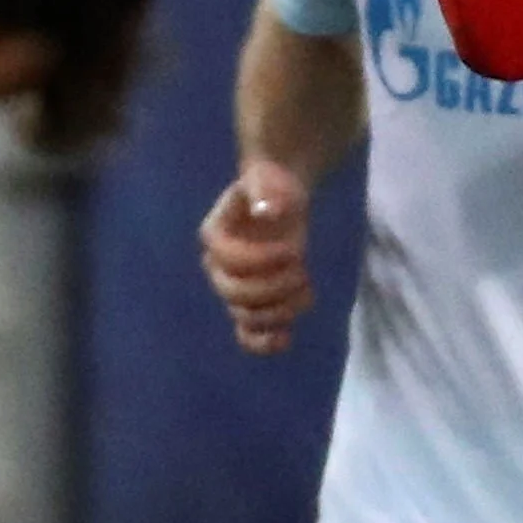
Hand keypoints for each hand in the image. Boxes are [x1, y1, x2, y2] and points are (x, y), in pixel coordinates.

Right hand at [200, 161, 315, 352]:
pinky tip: (286, 338)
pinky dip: (263, 343)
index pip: (228, 258)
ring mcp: (234, 288)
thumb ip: (266, 190)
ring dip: (279, 311)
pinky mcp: (252, 304)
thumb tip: (266, 211)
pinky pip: (247, 334)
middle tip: (302, 270)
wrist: (278, 200)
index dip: (261, 260)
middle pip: (234, 293)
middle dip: (273, 288)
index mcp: (215, 235)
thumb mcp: (270, 179)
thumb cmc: (272, 187)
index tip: (294, 249)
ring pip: (244, 316)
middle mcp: (218, 266)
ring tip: (307, 290)